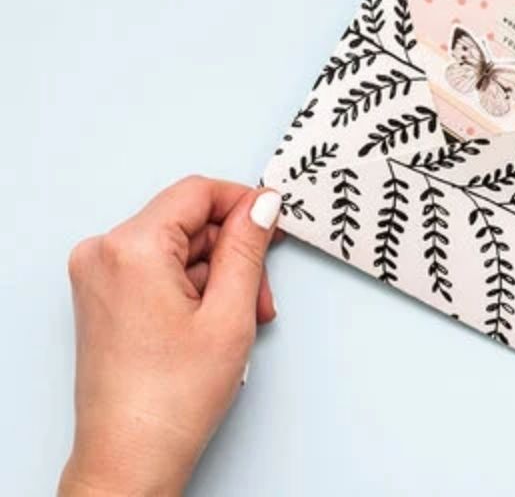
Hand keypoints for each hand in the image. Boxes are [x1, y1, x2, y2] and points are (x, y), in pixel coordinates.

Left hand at [59, 178, 282, 496]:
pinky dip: (193, 287)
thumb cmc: (171, 399)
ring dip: (219, 275)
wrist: (128, 461)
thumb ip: (248, 246)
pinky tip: (213, 322)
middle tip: (261, 294)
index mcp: (132, 248)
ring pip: (179, 247)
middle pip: (190, 222)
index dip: (243, 203)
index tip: (274, 222)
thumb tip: (263, 203)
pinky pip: (159, 267)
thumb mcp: (230, 313)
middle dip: (234, 252)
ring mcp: (98, 275)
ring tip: (239, 319)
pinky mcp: (103, 295)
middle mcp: (104, 253)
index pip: (198, 192)